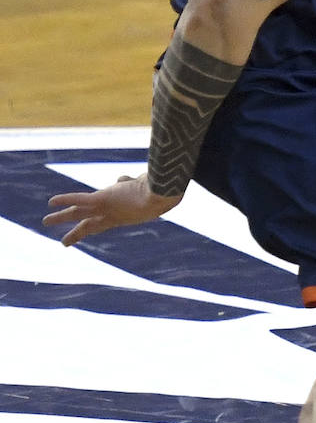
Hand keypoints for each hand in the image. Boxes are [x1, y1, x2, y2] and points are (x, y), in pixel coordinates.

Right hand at [43, 173, 181, 245]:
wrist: (164, 196)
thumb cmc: (160, 191)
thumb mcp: (142, 186)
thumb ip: (129, 183)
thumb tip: (120, 179)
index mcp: (123, 215)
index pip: (104, 222)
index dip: (93, 226)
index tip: (85, 230)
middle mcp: (113, 215)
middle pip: (91, 225)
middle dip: (77, 233)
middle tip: (64, 243)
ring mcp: (106, 208)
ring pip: (79, 213)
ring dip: (61, 216)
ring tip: (46, 221)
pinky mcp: (102, 199)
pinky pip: (81, 199)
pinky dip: (66, 199)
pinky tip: (51, 201)